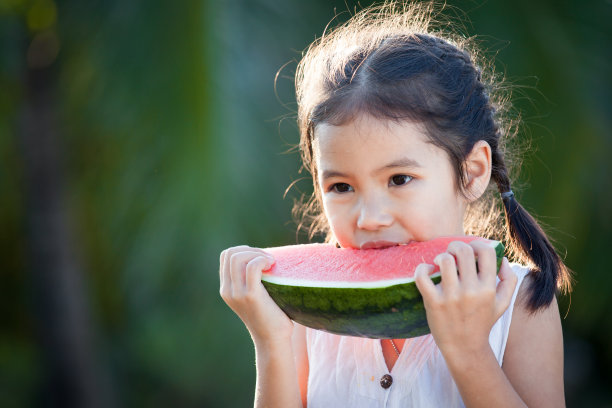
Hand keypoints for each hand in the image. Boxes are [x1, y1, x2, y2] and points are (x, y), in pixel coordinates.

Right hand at [219, 246, 293, 344]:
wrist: (273, 340)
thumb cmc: (270, 316)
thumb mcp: (254, 295)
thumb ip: (250, 279)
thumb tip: (263, 256)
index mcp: (226, 289)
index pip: (226, 256)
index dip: (244, 250)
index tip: (261, 258)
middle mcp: (227, 290)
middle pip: (230, 253)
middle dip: (251, 250)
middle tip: (268, 260)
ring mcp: (237, 293)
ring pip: (238, 257)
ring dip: (257, 253)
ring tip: (271, 262)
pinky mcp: (250, 295)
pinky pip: (252, 266)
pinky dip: (262, 260)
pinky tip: (272, 265)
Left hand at [414, 240, 517, 357]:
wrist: (464, 348)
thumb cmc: (482, 322)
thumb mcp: (502, 304)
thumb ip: (509, 281)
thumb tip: (503, 259)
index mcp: (488, 288)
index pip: (486, 252)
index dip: (478, 244)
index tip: (472, 250)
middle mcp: (471, 291)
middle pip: (463, 251)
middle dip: (456, 246)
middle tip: (452, 253)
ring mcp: (451, 297)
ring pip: (444, 260)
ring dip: (441, 256)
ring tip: (441, 263)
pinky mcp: (433, 302)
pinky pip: (422, 276)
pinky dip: (422, 268)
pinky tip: (427, 270)